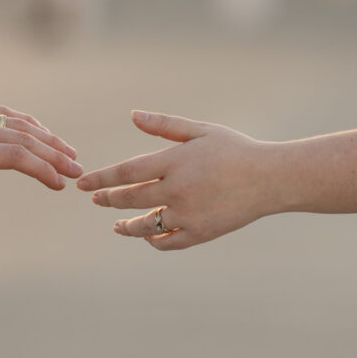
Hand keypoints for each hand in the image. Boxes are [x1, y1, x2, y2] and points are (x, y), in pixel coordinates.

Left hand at [0, 96, 81, 235]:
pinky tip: (42, 134)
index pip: (15, 157)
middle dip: (54, 155)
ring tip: (68, 154)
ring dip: (47, 138)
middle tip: (78, 171)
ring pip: (18, 122)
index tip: (60, 184)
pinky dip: (28, 123)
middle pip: (24, 138)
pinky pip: (4, 112)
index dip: (42, 170)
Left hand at [77, 111, 279, 250]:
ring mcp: (190, 214)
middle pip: (131, 199)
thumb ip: (165, 125)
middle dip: (109, 200)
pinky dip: (154, 241)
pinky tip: (147, 235)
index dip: (102, 179)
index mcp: (176, 161)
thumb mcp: (200, 130)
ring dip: (127, 226)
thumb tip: (133, 115)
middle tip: (96, 199)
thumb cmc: (234, 149)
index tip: (84, 184)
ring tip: (116, 224)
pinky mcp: (202, 232)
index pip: (127, 173)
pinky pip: (169, 242)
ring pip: (146, 226)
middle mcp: (179, 190)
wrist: (272, 178)